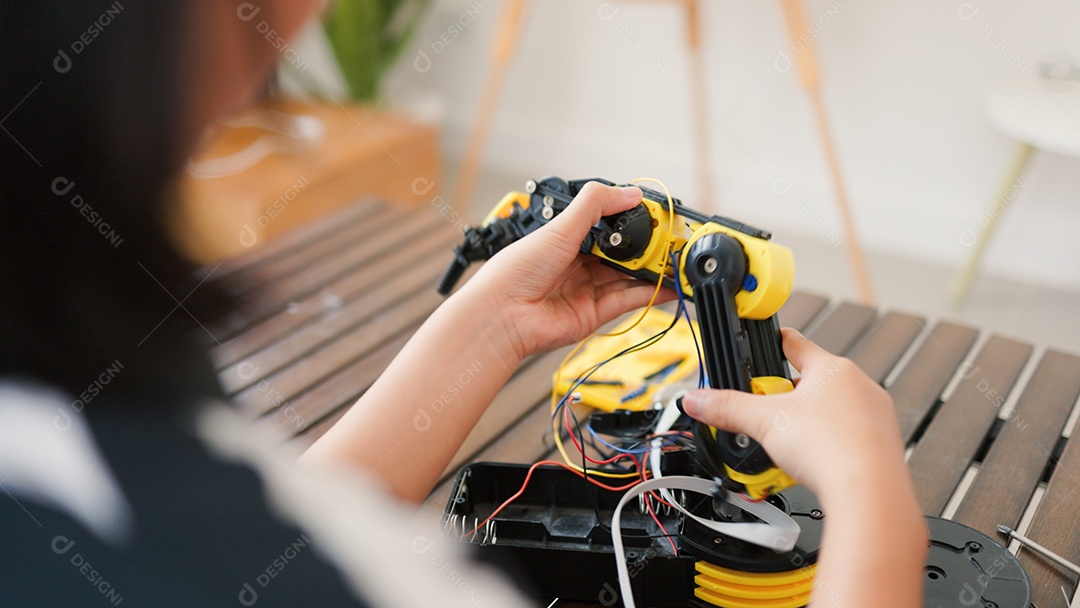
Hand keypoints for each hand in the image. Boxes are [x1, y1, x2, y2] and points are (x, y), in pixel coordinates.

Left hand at [460, 182, 675, 361]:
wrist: (502, 315)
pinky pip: (627, 300)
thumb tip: (630, 192)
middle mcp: (577, 263)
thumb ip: (595, 205)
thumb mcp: (559, 226)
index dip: (630, 219)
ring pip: (627, 276)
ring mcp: (585, 289)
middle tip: (671, 239)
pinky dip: (649, 293)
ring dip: (651, 270)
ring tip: (676, 261)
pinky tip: (668, 285)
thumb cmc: (516, 271)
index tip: (655, 215)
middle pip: (620, 252)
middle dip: (646, 246)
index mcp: (565, 238)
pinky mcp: (593, 314)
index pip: (606, 224)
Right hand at [680, 328, 909, 503]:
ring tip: (787, 444)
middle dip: (785, 396)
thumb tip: (696, 399)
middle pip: (810, 382)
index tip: (767, 342)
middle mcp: (859, 385)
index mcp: (832, 368)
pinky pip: (846, 435)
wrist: (869, 493)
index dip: (775, 342)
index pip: (796, 343)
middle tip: (765, 415)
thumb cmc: (832, 449)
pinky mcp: (880, 443)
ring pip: (830, 409)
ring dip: (806, 421)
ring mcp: (874, 414)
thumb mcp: (764, 422)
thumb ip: (726, 407)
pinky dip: (827, 443)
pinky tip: (812, 460)